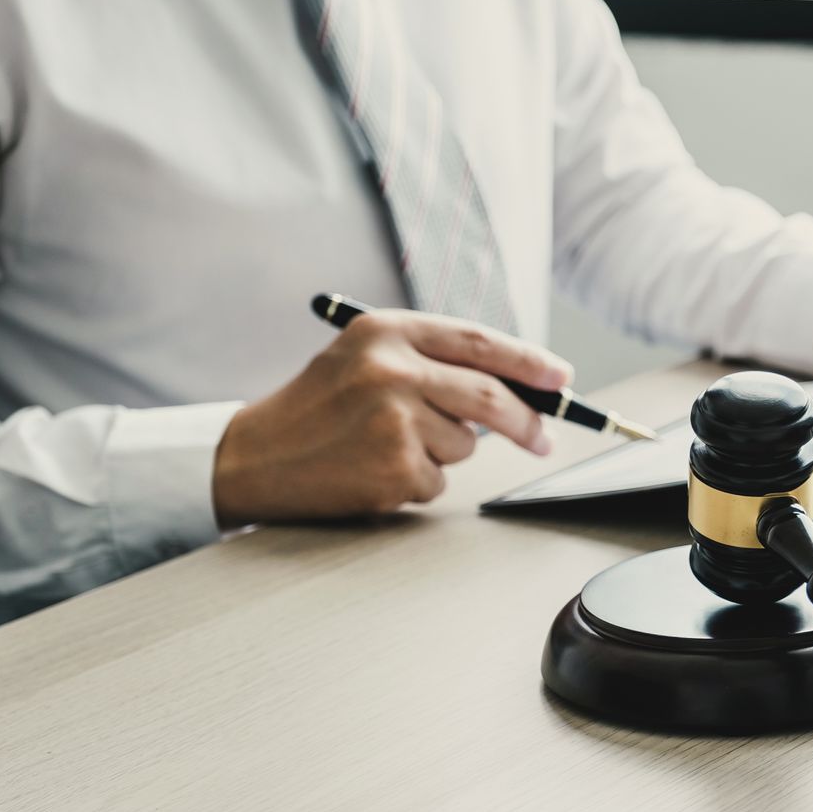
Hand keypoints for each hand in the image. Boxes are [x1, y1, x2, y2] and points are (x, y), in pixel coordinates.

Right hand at [213, 311, 570, 526]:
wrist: (251, 457)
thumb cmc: (315, 407)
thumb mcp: (364, 358)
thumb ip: (431, 360)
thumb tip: (519, 384)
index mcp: (386, 330)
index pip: (478, 341)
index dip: (528, 361)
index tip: (561, 378)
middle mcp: (391, 369)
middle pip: (490, 396)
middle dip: (526, 420)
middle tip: (542, 437)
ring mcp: (393, 420)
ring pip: (465, 442)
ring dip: (445, 451)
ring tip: (390, 445)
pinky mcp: (393, 468)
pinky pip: (439, 479)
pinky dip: (419, 481)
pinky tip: (375, 470)